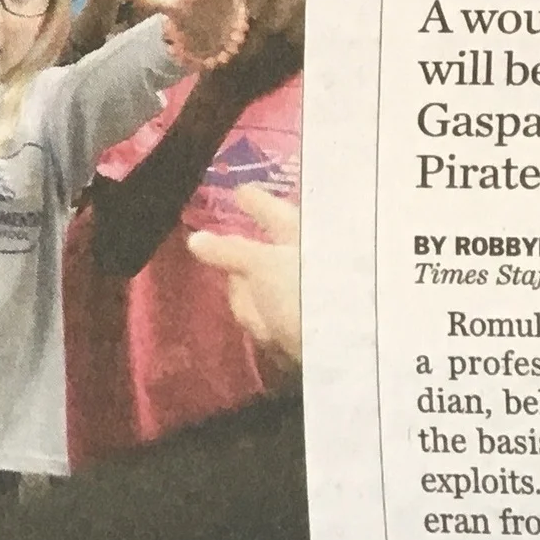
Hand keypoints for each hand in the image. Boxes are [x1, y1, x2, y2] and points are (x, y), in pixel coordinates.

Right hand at [186, 186, 300, 374]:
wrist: (343, 347)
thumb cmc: (305, 289)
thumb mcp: (262, 263)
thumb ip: (228, 250)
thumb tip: (196, 239)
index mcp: (302, 232)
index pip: (272, 208)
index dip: (254, 200)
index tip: (238, 192)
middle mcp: (305, 259)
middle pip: (255, 258)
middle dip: (243, 277)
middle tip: (240, 282)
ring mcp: (303, 295)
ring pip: (254, 293)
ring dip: (255, 308)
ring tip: (270, 321)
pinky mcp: (299, 329)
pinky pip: (265, 320)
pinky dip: (267, 327)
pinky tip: (275, 335)